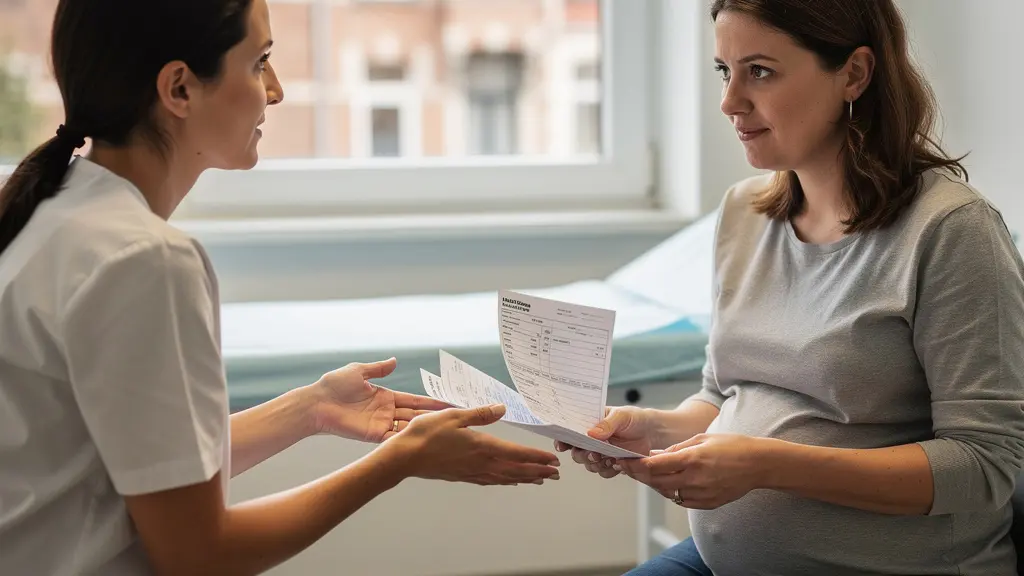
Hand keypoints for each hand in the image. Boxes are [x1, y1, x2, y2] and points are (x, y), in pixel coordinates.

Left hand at [310, 358, 450, 442]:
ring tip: (445, 431)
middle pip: (416, 414)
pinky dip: (407, 438)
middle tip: (456, 420)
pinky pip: (394, 438)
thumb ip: (378, 368)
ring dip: (424, 429)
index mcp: (386, 396)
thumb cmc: (334, 385)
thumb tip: (394, 360)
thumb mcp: (358, 371)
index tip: (449, 402)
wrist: (316, 403)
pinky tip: (423, 439)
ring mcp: (381, 424)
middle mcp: (387, 411)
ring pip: (408, 427)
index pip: (414, 400)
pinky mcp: (373, 435)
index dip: (431, 402)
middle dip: (434, 417)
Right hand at [387, 404, 561, 485]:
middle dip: (538, 471)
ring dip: (525, 479)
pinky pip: (492, 481)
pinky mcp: (463, 476)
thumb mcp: (454, 415)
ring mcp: (473, 472)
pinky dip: (506, 481)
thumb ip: (481, 413)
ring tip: (540, 480)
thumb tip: (502, 408)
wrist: (405, 457)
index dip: (537, 458)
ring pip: (506, 478)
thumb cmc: (427, 434)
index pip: (518, 454)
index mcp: (483, 447)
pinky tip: (509, 481)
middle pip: (517, 470)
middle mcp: (482, 463)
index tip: (553, 461)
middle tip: (556, 475)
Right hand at [554, 406, 655, 477]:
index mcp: (589, 424)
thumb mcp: (621, 415)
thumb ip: (607, 424)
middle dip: (582, 455)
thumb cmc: (635, 418)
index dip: (562, 439)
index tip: (562, 445)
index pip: (570, 432)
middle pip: (576, 453)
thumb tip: (591, 433)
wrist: (653, 432)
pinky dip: (609, 470)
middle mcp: (592, 440)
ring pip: (589, 465)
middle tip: (594, 454)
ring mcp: (601, 453)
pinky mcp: (612, 463)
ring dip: (596, 464)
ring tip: (609, 458)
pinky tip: (618, 463)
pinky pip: (603, 472)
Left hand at [618, 433, 765, 508]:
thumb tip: (654, 455)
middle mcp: (695, 479)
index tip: (626, 461)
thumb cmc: (731, 446)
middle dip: (640, 475)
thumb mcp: (701, 438)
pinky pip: (682, 500)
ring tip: (649, 472)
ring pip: (667, 492)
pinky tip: (672, 481)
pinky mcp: (707, 503)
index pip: (655, 466)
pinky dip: (673, 491)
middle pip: (656, 482)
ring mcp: (701, 494)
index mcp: (692, 459)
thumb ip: (676, 449)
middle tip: (630, 468)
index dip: (637, 465)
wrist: (758, 464)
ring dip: (655, 483)